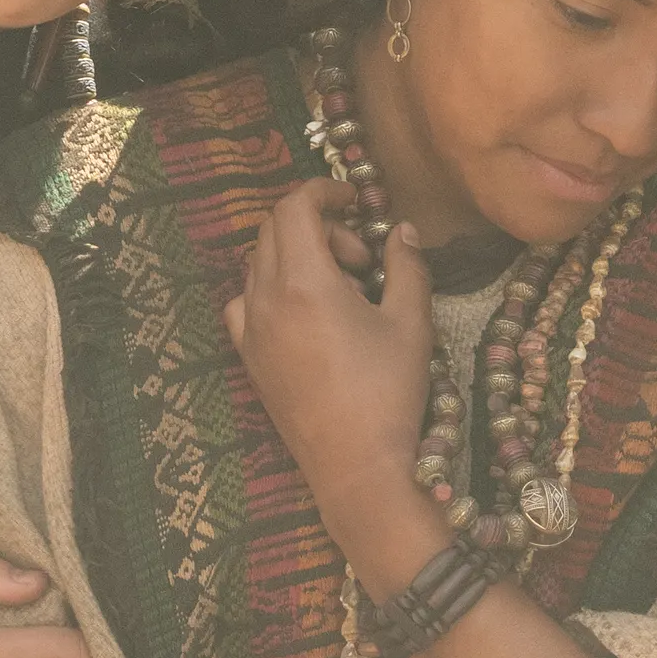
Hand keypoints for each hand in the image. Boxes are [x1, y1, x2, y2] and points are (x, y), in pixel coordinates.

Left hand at [224, 180, 436, 515]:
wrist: (356, 467)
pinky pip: (245, 303)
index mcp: (305, 282)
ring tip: (340, 288)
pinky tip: (301, 313)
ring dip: (297, 256)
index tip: (355, 199)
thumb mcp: (411, 323)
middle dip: (319, 226)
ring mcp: (250, 330)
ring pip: (259, 264)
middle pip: (275, 230)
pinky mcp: (248, 358)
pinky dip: (269, 289)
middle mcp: (266, 299)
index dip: (324, 191)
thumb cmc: (389, 392)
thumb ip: (407, 266)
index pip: (295, 208)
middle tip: (361, 258)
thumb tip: (403, 231)